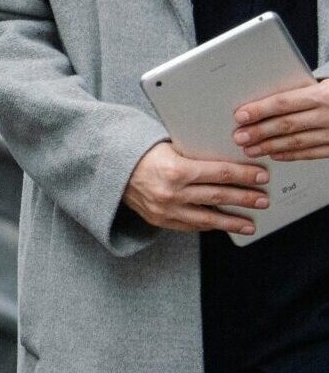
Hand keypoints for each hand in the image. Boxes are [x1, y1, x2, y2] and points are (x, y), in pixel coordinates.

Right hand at [122, 141, 267, 234]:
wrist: (109, 166)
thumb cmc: (141, 152)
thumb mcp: (169, 146)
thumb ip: (195, 156)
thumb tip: (228, 162)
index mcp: (175, 169)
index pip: (220, 173)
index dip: (244, 175)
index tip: (261, 176)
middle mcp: (171, 192)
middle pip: (219, 196)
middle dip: (245, 198)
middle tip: (263, 200)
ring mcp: (165, 210)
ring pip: (208, 219)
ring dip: (233, 221)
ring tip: (250, 223)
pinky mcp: (160, 220)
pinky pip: (190, 226)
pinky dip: (209, 226)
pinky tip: (222, 225)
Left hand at [234, 79, 328, 160]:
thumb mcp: (325, 84)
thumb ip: (301, 91)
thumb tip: (268, 99)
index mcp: (323, 95)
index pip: (284, 103)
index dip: (260, 110)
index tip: (241, 115)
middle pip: (286, 125)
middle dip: (259, 132)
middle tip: (239, 136)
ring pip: (297, 142)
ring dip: (270, 147)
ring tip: (251, 149)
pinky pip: (312, 153)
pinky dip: (292, 155)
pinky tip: (276, 155)